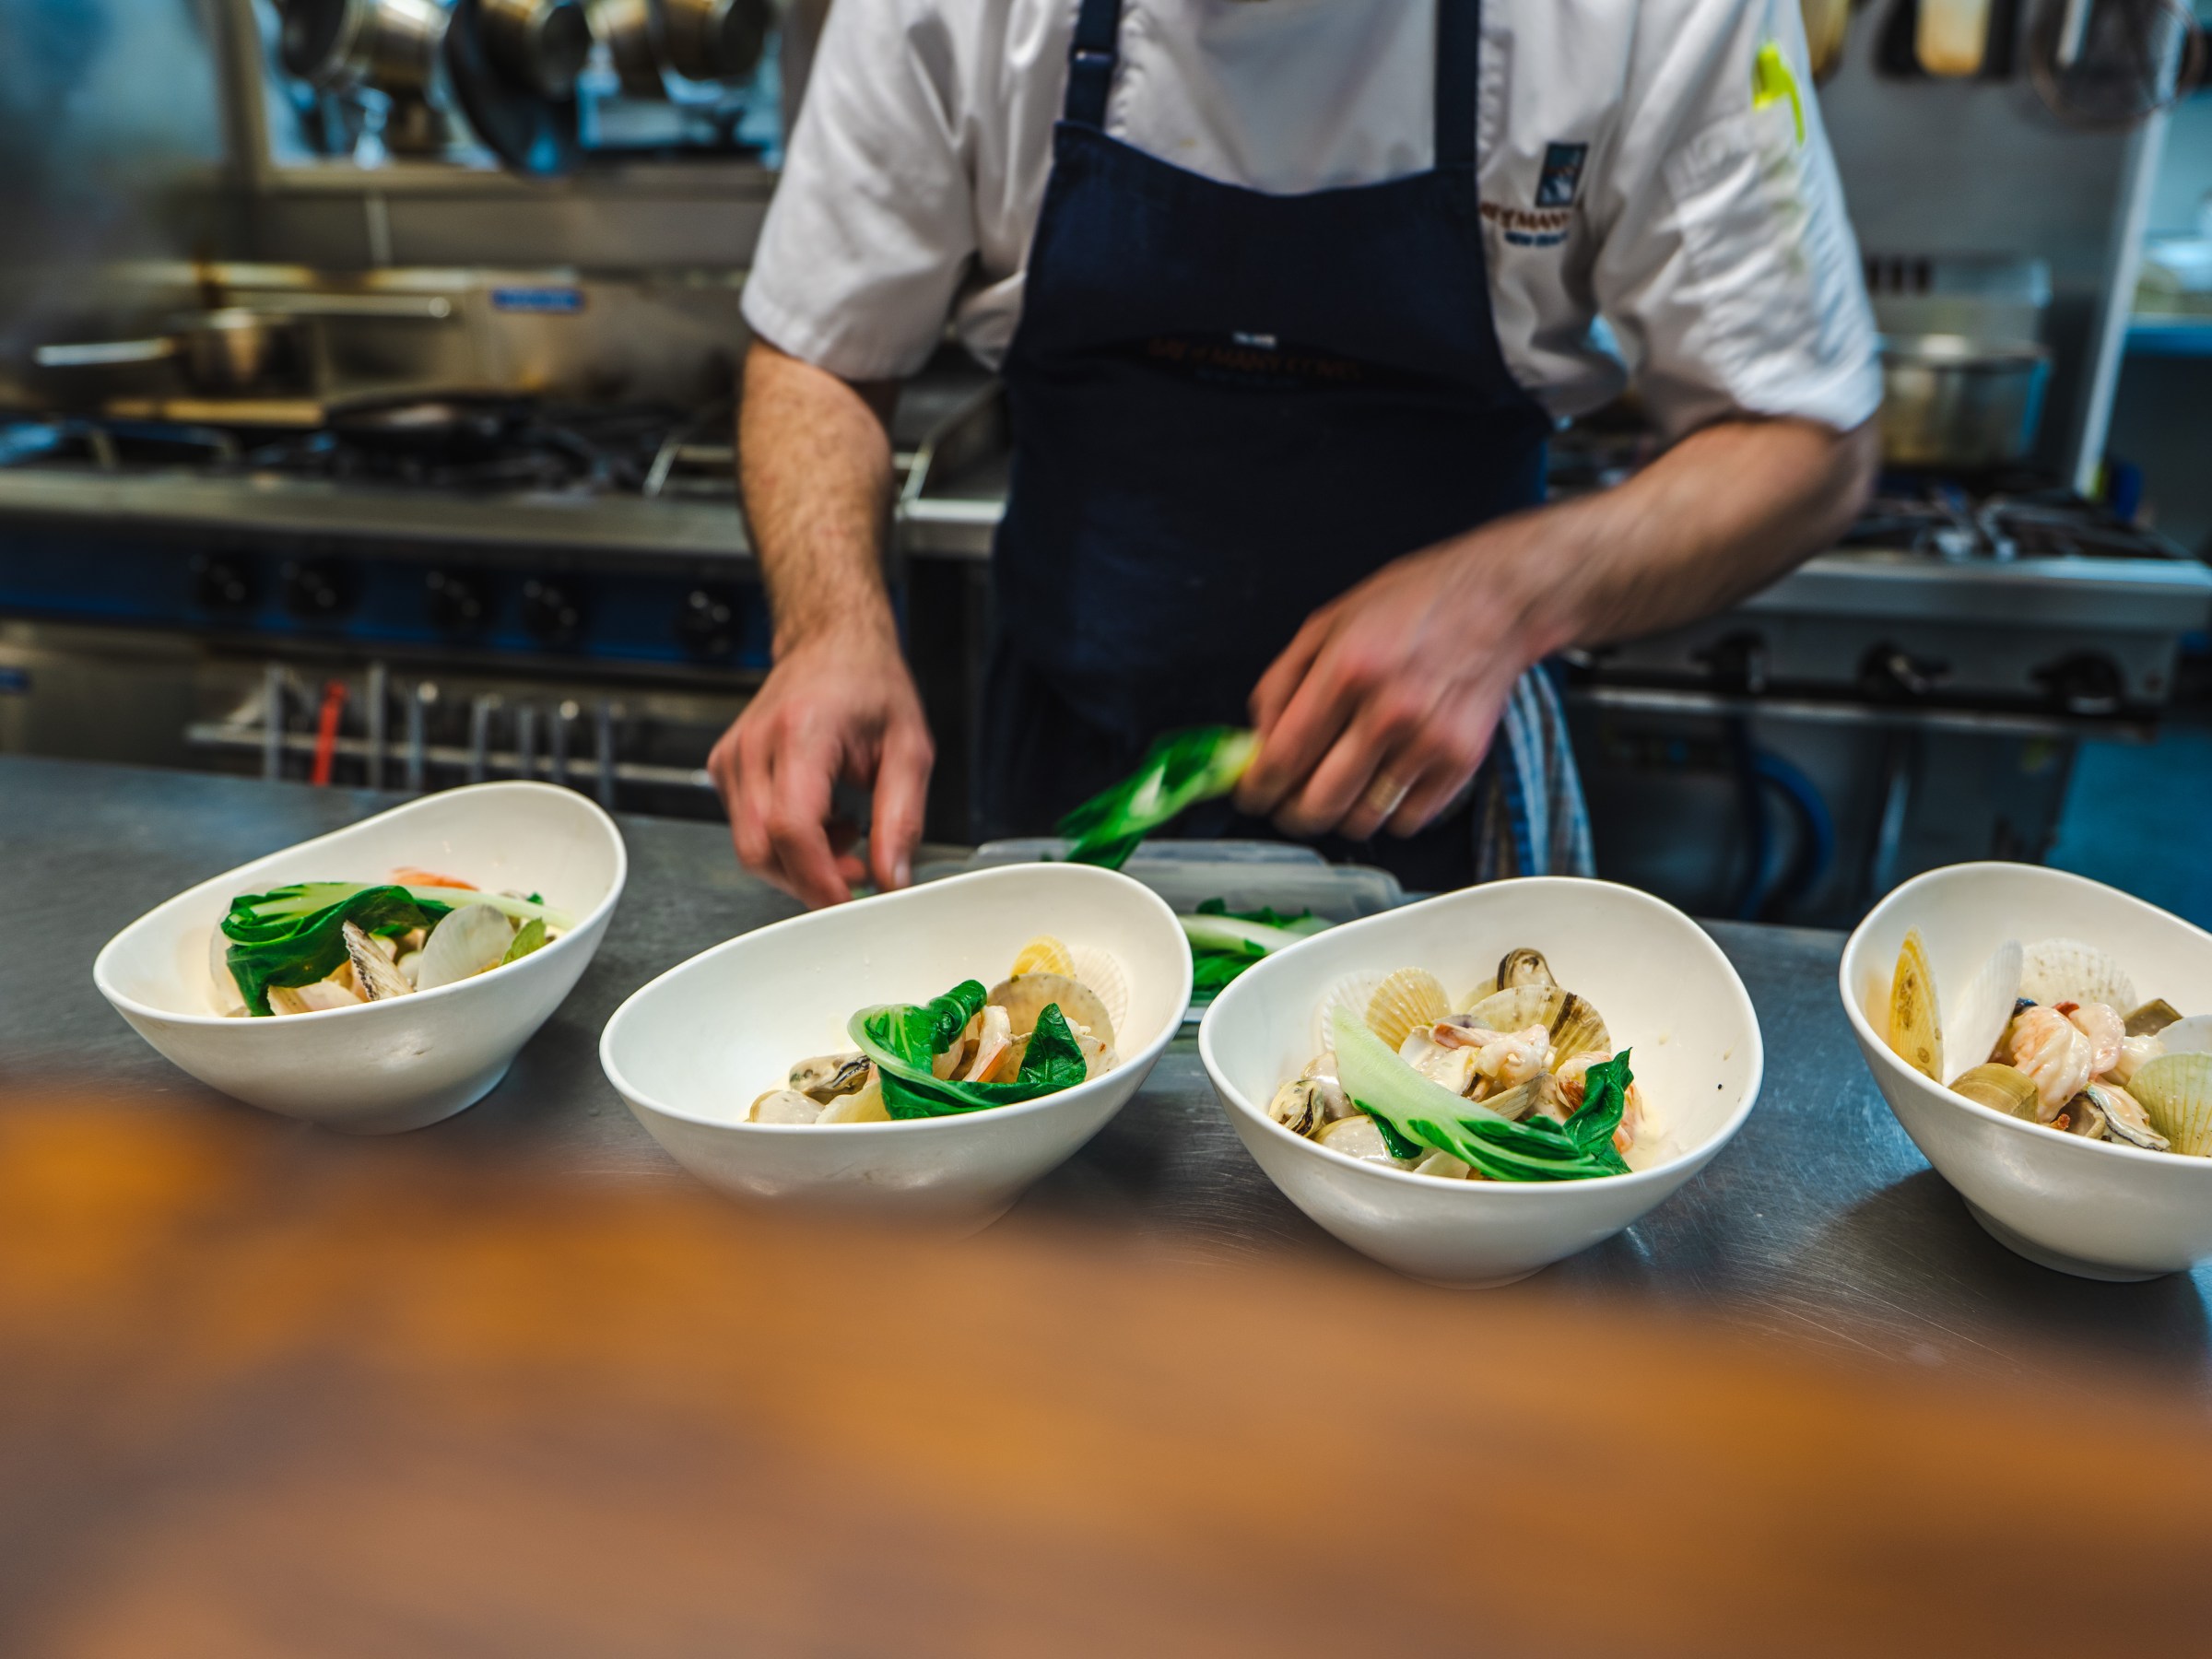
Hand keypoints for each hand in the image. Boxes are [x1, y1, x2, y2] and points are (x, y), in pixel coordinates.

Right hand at [709, 619, 933, 906]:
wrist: (831, 645)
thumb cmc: (868, 685)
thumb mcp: (909, 748)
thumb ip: (902, 818)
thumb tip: (891, 879)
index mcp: (801, 733)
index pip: (791, 826)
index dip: (818, 877)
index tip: (849, 901)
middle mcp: (755, 745)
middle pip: (760, 848)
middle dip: (810, 878)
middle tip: (859, 867)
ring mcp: (732, 758)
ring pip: (751, 847)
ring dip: (801, 861)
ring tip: (847, 829)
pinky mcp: (724, 769)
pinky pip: (746, 830)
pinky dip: (785, 842)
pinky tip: (820, 817)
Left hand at [1234, 532, 1550, 842]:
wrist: (1499, 601)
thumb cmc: (1412, 604)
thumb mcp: (1329, 621)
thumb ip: (1281, 681)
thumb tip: (1257, 740)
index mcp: (1347, 669)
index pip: (1285, 757)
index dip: (1259, 789)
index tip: (1251, 796)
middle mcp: (1388, 710)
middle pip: (1319, 802)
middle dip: (1291, 815)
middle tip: (1286, 806)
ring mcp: (1429, 740)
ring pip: (1362, 820)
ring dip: (1338, 818)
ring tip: (1335, 793)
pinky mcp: (1461, 761)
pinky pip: (1407, 820)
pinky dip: (1386, 814)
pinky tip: (1381, 784)